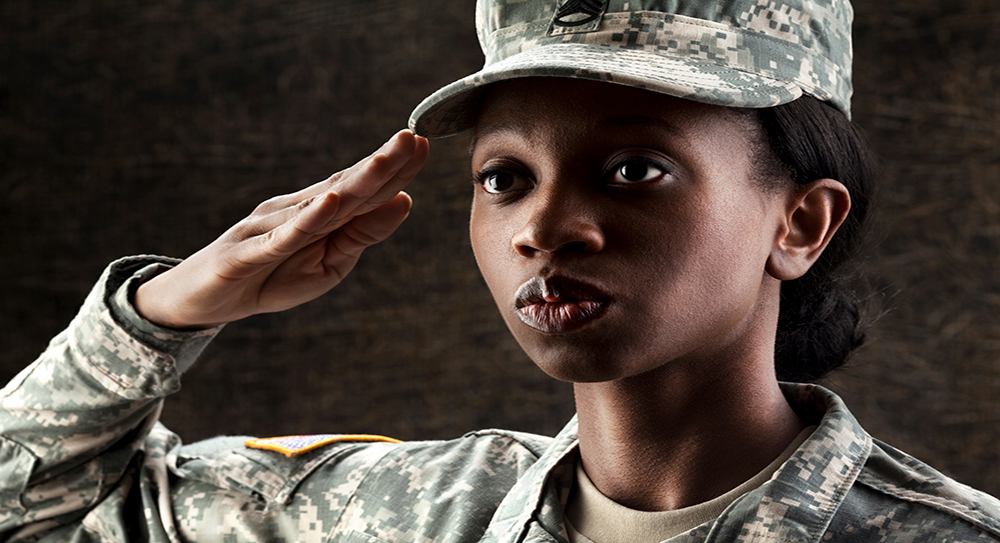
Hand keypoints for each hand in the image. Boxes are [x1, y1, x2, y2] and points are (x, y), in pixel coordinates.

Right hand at [135, 130, 429, 328]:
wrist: (204, 302)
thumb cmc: (271, 277)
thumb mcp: (329, 264)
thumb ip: (362, 234)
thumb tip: (404, 201)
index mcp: (319, 212)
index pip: (361, 187)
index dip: (393, 168)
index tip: (424, 145)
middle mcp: (295, 210)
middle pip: (344, 185)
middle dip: (380, 163)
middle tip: (411, 138)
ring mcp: (268, 227)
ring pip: (318, 204)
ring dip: (352, 182)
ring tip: (384, 161)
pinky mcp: (246, 252)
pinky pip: (280, 236)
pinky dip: (306, 220)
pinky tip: (329, 203)